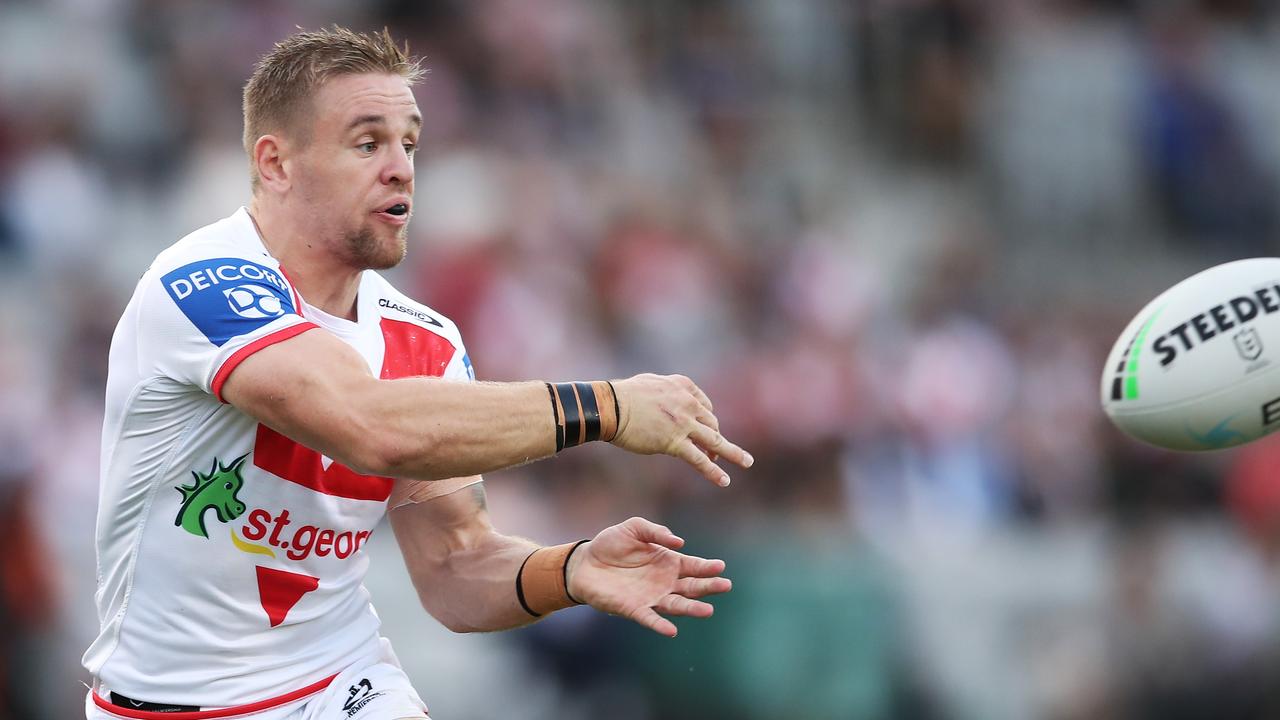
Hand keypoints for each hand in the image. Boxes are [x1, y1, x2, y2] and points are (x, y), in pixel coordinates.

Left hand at [566, 516, 731, 636]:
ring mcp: (650, 597)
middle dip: (708, 587)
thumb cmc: (610, 544)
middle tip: (725, 585)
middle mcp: (664, 582)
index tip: (720, 566)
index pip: (693, 566)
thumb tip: (679, 542)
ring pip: (676, 605)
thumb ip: (656, 532)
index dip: (707, 567)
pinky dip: (660, 625)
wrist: (584, 562)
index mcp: (667, 562)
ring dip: (691, 609)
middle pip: (691, 587)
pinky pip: (649, 618)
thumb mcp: (634, 527)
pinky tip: (671, 630)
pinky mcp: (633, 609)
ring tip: (707, 611)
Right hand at [610, 373, 752, 486]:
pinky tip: (724, 480)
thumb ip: (666, 392)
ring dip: (733, 453)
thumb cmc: (623, 395)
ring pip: (715, 441)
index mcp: (684, 386)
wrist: (610, 407)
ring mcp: (684, 423)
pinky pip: (699, 459)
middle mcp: (689, 403)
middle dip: (715, 439)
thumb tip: (667, 399)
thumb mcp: (651, 383)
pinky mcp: (675, 442)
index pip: (705, 405)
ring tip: (746, 462)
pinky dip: (713, 471)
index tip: (706, 430)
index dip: (707, 420)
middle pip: (711, 424)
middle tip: (716, 452)